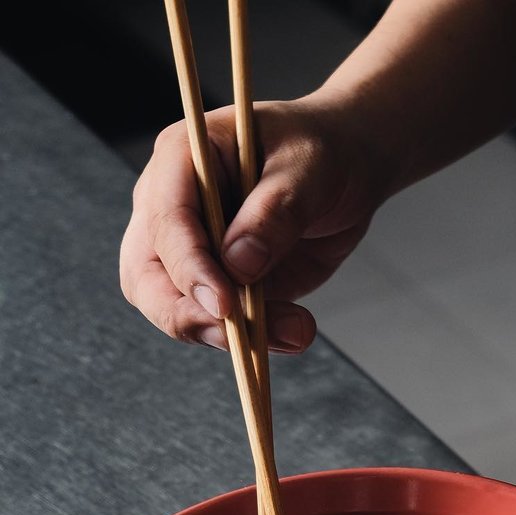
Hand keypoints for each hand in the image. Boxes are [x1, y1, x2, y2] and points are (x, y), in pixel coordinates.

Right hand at [119, 92, 388, 352]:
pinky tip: (296, 332)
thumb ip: (275, 212)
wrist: (346, 170)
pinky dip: (254, 339)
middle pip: (146, 277)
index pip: (165, 222)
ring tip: (295, 331)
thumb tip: (238, 265)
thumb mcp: (309, 168)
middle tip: (241, 337)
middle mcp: (171, 209)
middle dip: (188, 316)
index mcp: (181, 160)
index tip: (226, 305)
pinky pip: (221, 325)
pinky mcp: (222, 285)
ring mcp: (192, 252)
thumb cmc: (320, 151)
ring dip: (230, 336)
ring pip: (176, 310)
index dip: (190, 268)